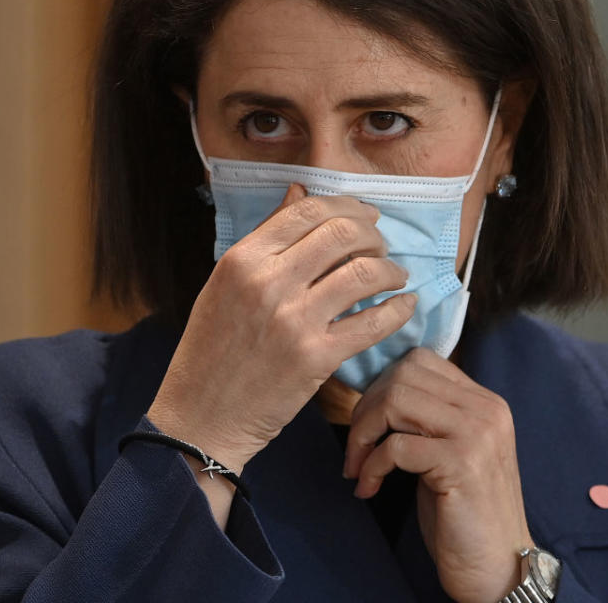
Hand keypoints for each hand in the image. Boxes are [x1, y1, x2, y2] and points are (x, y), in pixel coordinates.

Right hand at [148, 184, 416, 471]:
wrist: (202, 415)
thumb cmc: (211, 350)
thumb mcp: (225, 284)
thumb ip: (265, 238)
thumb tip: (299, 192)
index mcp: (243, 259)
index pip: (307, 211)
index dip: (347, 206)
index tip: (365, 215)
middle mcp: (268, 282)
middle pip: (342, 233)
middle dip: (373, 234)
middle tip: (381, 246)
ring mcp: (294, 320)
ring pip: (363, 273)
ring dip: (390, 270)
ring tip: (394, 276)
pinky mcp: (316, 358)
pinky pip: (372, 322)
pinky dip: (398, 310)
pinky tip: (405, 306)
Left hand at [343, 347, 533, 602]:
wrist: (497, 566)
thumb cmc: (462, 512)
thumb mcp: (447, 451)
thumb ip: (427, 417)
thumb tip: (376, 393)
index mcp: (484, 401)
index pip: (420, 361)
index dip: (380, 387)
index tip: (367, 423)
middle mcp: (486, 409)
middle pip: (403, 375)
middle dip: (365, 409)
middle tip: (356, 448)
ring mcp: (477, 434)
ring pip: (396, 400)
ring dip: (363, 435)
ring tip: (357, 467)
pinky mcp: (462, 463)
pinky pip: (395, 446)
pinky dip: (371, 467)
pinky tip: (369, 488)